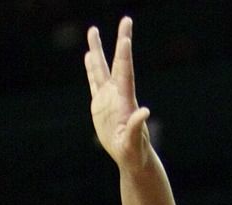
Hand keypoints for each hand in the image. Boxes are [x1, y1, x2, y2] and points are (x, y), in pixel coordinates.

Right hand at [85, 17, 151, 169]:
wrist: (130, 157)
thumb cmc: (134, 152)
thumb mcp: (135, 142)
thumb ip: (138, 127)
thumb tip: (144, 112)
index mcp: (126, 100)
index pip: (125, 73)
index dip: (124, 56)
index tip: (125, 38)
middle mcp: (117, 94)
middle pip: (116, 63)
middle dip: (119, 41)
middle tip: (126, 19)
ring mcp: (108, 98)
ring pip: (100, 69)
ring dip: (97, 50)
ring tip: (92, 31)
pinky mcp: (99, 105)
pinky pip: (93, 82)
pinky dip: (90, 69)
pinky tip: (88, 57)